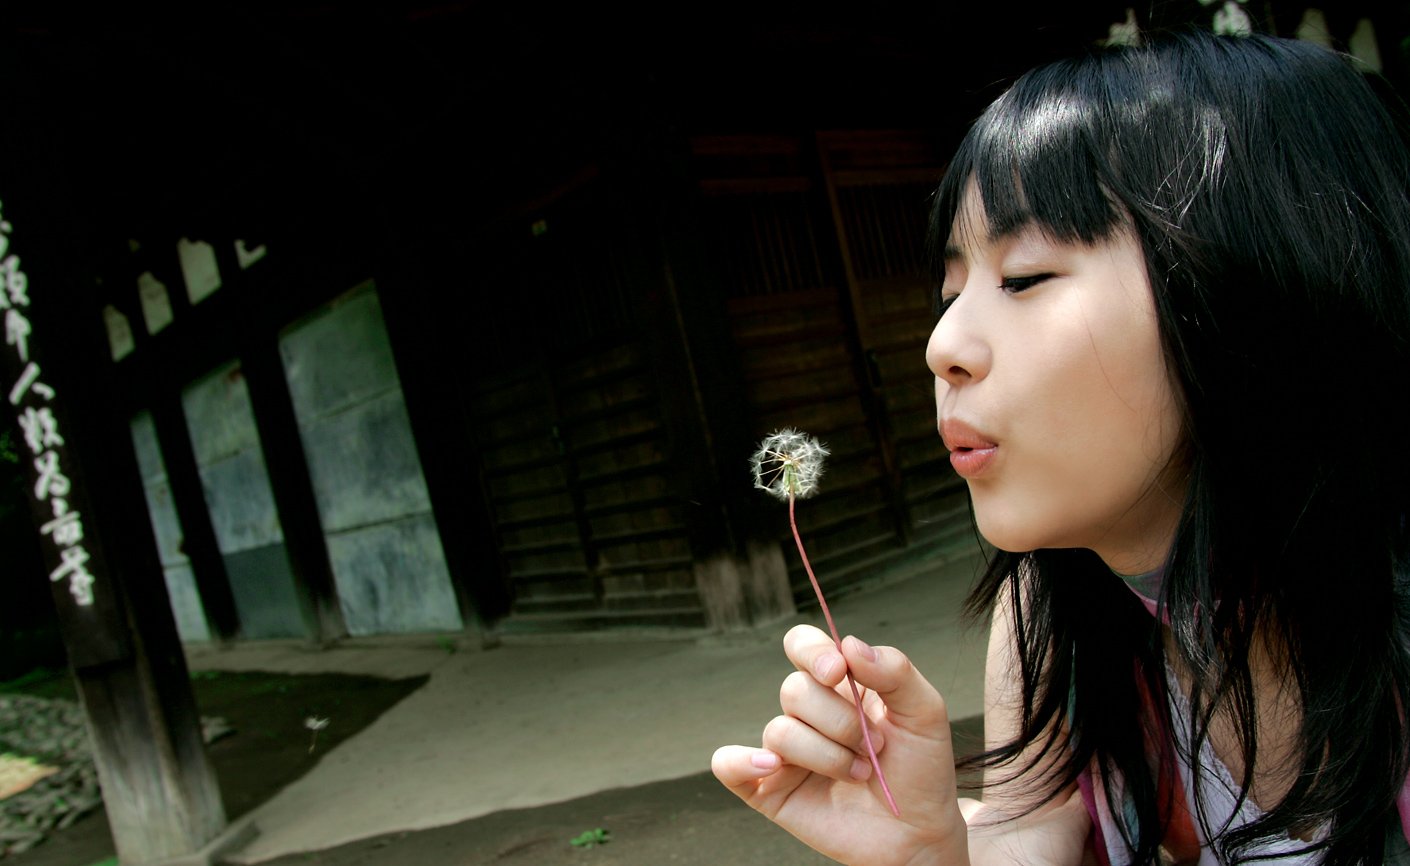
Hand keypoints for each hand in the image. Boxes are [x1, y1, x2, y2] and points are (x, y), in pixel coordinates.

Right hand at [712, 624, 968, 865]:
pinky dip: (741, 760)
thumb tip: (848, 645)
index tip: (838, 671)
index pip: (803, 645)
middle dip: (841, 721)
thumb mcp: (925, 712)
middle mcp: (808, 713)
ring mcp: (785, 751)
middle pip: (794, 690)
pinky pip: (728, 764)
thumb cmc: (921, 772)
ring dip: (827, 755)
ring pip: (779, 730)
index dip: (812, 652)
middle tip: (874, 746)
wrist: (919, 834)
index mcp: (839, 685)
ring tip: (860, 774)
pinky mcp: (769, 789)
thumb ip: (895, 671)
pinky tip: (773, 767)